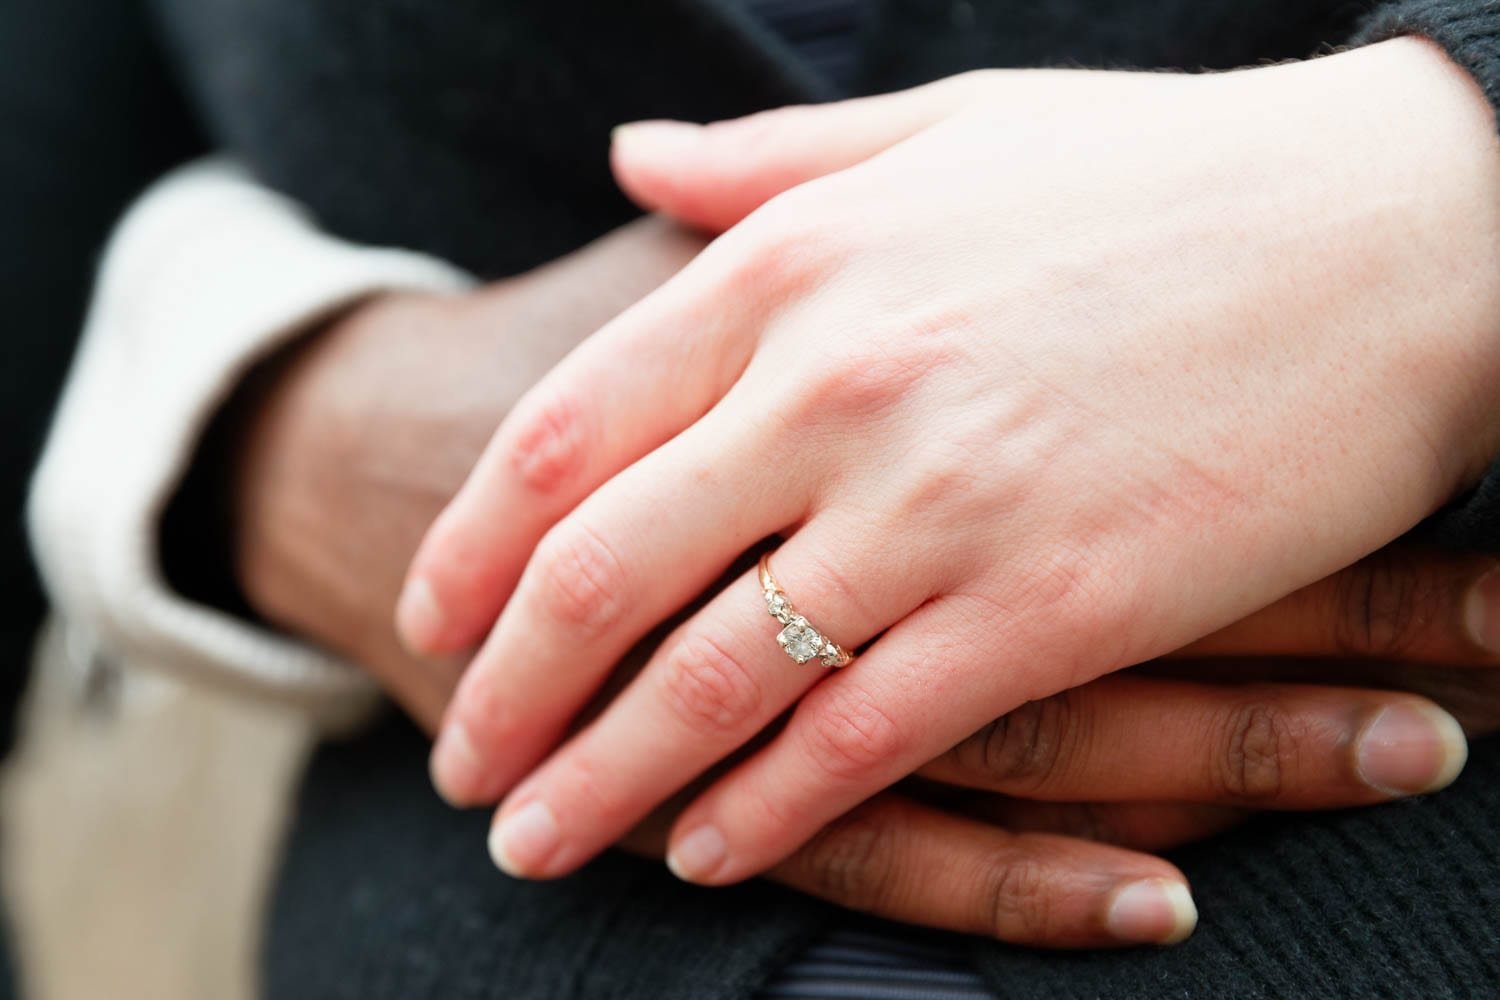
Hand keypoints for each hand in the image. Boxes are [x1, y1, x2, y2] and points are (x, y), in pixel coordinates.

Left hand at [234, 214, 1497, 946]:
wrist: (1401, 231)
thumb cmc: (1160, 174)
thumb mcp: (937, 133)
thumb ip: (761, 168)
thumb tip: (628, 161)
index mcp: (790, 268)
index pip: (563, 436)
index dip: (476, 549)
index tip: (433, 621)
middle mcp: (833, 386)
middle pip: (600, 575)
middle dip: (506, 694)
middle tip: (456, 767)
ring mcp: (936, 503)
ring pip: (706, 680)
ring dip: (601, 781)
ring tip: (534, 839)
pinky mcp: (1050, 605)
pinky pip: (862, 738)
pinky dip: (765, 810)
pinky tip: (707, 853)